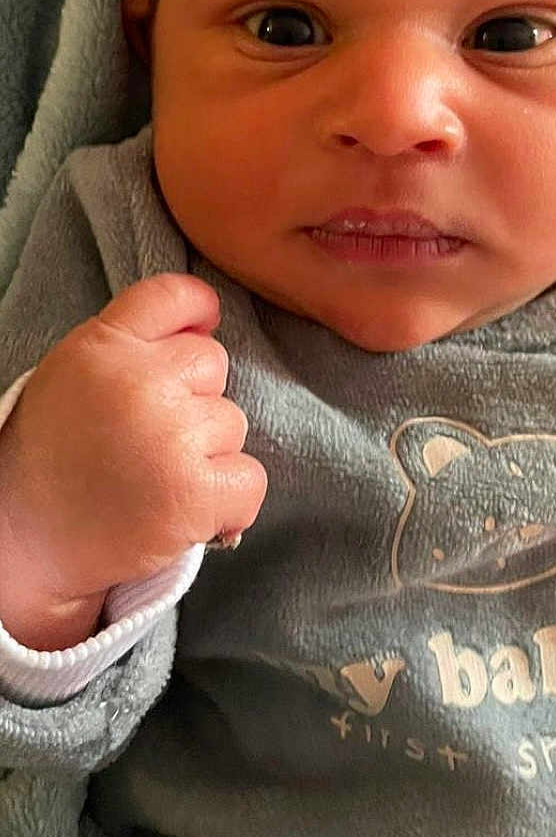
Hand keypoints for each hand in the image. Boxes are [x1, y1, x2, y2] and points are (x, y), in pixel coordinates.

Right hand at [0, 273, 267, 646]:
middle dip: (193, 398)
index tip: (202, 328)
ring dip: (207, 453)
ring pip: (231, 423)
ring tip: (154, 479)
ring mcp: (170, 435)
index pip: (173, 295)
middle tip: (148, 439)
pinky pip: (250, 478)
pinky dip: (231, 502)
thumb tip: (207, 323)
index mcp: (102, 345)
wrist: (25, 541)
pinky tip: (193, 512)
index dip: (198, 310)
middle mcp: (139, 381)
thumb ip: (131, 344)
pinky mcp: (192, 491)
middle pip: (212, 363)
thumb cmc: (54, 456)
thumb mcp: (75, 375)